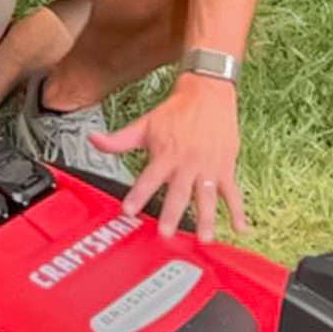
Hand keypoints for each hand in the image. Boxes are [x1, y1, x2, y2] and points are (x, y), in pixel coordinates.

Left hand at [90, 73, 248, 240]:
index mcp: (166, 154)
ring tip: (203, 238)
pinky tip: (239, 228)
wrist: (208, 92)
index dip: (138, 194)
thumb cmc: (176, 110)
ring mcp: (208, 167)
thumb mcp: (144, 124)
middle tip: (167, 232)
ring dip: (205, 218)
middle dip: (172, 213)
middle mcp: (187, 163)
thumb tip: (93, 140)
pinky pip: (232, 192)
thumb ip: (120, 140)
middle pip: (178, 192)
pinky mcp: (225, 167)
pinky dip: (237, 211)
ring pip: (207, 197)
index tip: (129, 211)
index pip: (149, 178)